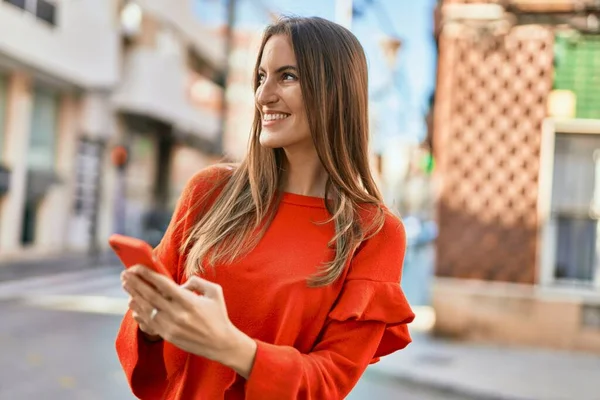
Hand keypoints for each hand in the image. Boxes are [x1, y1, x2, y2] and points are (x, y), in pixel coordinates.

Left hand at [121, 266, 256, 376]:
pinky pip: (148, 322)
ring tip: (126, 285)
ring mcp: (170, 326)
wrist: (221, 343)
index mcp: (188, 301)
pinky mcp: (167, 335)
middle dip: (135, 282)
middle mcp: (177, 314)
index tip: (136, 267)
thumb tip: (180, 283)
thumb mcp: (214, 292)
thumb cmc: (218, 315)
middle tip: (125, 273)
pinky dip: (138, 311)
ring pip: (146, 308)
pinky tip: (133, 303)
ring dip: (134, 295)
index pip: (162, 284)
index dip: (147, 274)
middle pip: (149, 295)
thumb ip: (197, 281)